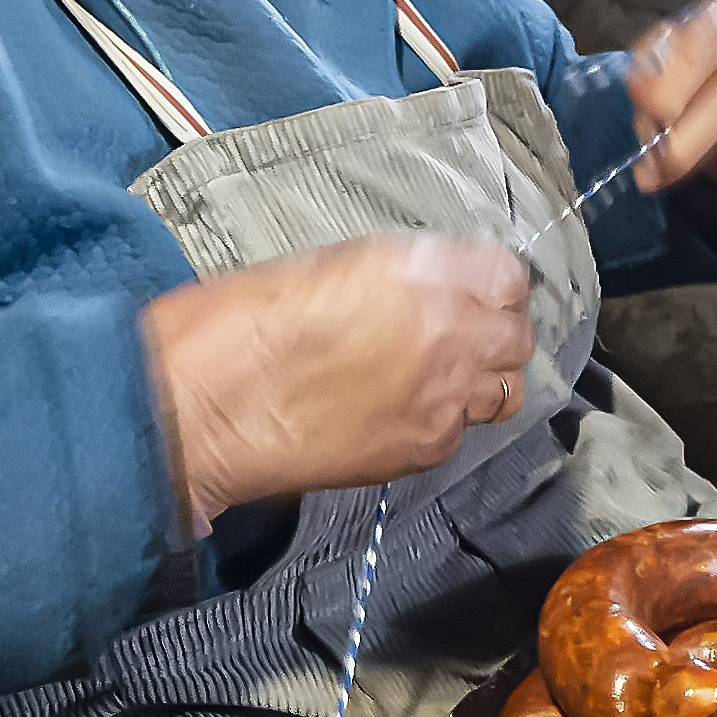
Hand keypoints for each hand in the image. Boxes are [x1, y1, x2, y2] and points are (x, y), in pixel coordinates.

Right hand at [143, 233, 531, 531]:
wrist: (199, 411)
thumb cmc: (232, 330)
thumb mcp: (318, 268)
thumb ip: (392, 276)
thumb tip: (422, 288)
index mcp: (416, 270)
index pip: (506, 275)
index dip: (490, 287)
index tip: (474, 295)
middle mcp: (445, 329)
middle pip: (516, 336)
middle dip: (493, 335)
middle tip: (458, 340)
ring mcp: (442, 395)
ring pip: (505, 389)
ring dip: (481, 382)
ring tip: (440, 381)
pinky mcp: (425, 448)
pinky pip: (462, 432)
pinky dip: (444, 424)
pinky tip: (403, 416)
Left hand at [619, 0, 716, 200]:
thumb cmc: (700, 63)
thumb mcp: (667, 54)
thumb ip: (648, 72)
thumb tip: (642, 95)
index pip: (700, 50)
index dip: (668, 87)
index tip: (647, 113)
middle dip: (680, 149)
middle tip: (650, 175)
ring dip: (713, 158)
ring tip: (701, 148)